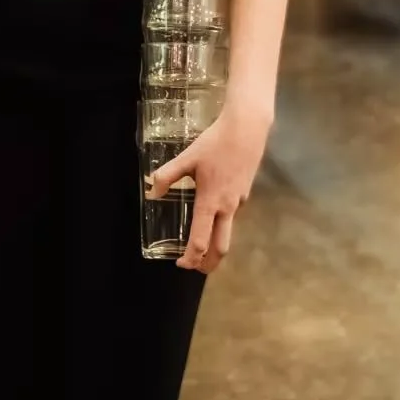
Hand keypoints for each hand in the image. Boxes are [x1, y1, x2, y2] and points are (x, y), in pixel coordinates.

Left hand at [147, 103, 271, 273]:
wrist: (247, 130)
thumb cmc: (215, 144)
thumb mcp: (187, 157)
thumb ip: (168, 175)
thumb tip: (152, 191)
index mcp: (210, 202)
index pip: (200, 240)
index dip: (191, 257)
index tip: (180, 263)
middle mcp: (227, 208)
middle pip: (221, 248)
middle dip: (209, 264)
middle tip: (196, 269)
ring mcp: (239, 202)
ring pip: (228, 232)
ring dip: (216, 245)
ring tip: (202, 246)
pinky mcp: (245, 194)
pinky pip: (232, 215)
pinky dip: (222, 224)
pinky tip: (213, 213)